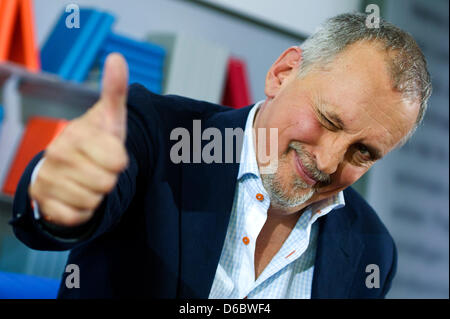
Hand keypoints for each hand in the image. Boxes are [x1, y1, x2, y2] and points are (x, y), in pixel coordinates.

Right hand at [29, 53, 128, 226]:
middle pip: (107, 183)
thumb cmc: (94, 142)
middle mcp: (57, 154)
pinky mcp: (43, 202)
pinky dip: (83, 211)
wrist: (68, 166)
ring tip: (88, 180)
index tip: (111, 153)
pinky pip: (77, 216)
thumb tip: (117, 57)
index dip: (121, 161)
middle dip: (109, 178)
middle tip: (99, 168)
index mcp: (76, 134)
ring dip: (97, 195)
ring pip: (94, 201)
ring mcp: (48, 179)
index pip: (119, 161)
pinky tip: (77, 195)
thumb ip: (114, 91)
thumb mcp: (109, 118)